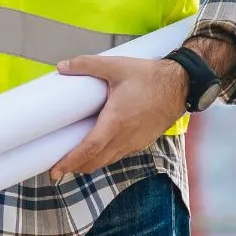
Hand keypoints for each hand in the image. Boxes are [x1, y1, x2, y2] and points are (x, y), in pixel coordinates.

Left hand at [49, 55, 188, 180]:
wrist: (181, 85)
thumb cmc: (149, 77)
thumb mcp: (115, 65)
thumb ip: (86, 64)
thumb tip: (61, 66)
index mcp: (116, 122)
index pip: (89, 149)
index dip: (70, 161)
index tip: (55, 170)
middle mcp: (126, 138)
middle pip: (96, 161)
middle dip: (75, 167)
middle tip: (56, 169)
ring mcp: (135, 142)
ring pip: (108, 160)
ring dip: (90, 163)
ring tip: (73, 161)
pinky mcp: (142, 141)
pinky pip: (119, 155)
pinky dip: (104, 157)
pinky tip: (97, 150)